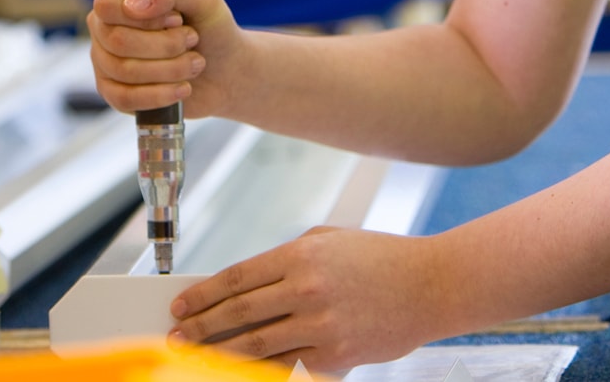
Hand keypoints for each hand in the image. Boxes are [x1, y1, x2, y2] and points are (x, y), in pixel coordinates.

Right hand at [88, 0, 247, 118]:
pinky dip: (158, 95)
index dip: (144, 19)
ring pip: (123, 70)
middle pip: (117, 40)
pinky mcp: (113, 91)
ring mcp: (105, 59)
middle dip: (166, 46)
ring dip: (170, 69)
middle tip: (192, 40)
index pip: (107, 6)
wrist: (225, 68)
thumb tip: (133, 5)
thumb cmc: (211, 27)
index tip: (177, 20)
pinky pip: (123, 98)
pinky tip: (181, 88)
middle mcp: (105, 24)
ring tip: (194, 63)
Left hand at [168, 227, 444, 370]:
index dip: (203, 294)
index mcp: (301, 255)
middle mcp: (307, 288)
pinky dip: (262, 371)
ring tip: (196, 357)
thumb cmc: (380, 259)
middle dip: (201, 326)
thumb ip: (287, 261)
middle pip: (239, 312)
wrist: (433, 285)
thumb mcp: (329, 241)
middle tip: (177, 336)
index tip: (181, 305)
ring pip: (257, 345)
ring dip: (220, 353)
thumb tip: (244, 285)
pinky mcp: (337, 356)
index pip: (237, 277)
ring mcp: (322, 325)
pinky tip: (241, 372)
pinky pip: (289, 367)